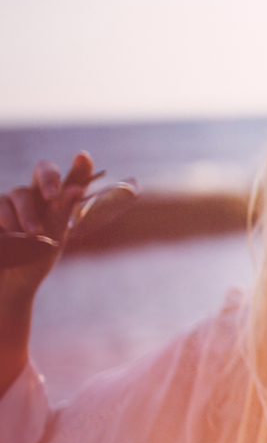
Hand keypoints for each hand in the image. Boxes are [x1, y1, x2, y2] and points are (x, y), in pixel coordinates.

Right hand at [1, 153, 95, 313]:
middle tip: (48, 203)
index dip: (78, 166)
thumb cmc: (33, 262)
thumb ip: (61, 213)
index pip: (70, 178)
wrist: (7, 285)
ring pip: (15, 194)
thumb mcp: (53, 239)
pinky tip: (7, 241)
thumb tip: (75, 189)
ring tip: (29, 238)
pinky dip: (4, 228)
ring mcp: (7, 203)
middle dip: (47, 184)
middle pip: (42, 173)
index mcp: (54, 202)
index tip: (83, 157)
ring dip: (23, 216)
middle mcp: (32, 196)